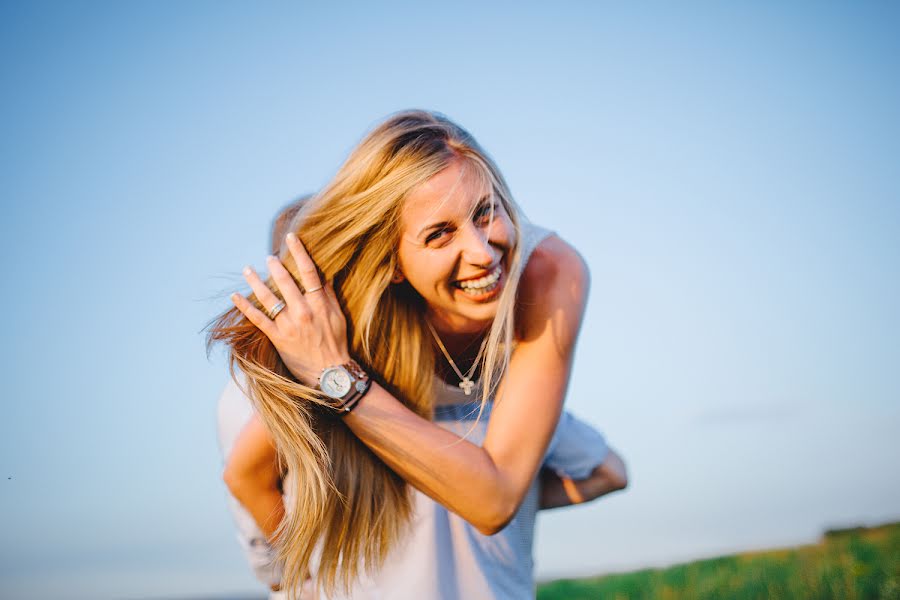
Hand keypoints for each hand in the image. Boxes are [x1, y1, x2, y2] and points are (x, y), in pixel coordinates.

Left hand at [231, 233, 350, 386]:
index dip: (299, 252)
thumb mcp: (339, 316)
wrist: (330, 373)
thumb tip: (323, 276)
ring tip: (248, 269)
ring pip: (268, 298)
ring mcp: (288, 324)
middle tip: (268, 256)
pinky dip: (245, 306)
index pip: (308, 271)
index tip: (291, 238)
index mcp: (319, 303)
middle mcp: (303, 311)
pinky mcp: (277, 338)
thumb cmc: (337, 343)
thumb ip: (329, 295)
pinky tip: (235, 296)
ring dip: (256, 281)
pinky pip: (257, 319)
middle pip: (285, 281)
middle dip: (275, 266)